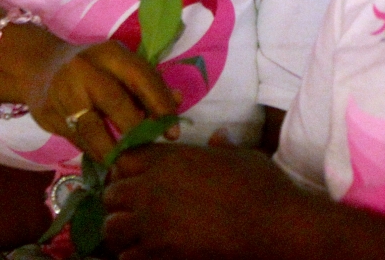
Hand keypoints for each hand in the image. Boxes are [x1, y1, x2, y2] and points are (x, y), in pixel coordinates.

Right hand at [27, 40, 179, 160]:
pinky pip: (76, 138)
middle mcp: (85, 68)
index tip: (172, 132)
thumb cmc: (92, 69)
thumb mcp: (119, 66)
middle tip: (149, 150)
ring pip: (92, 127)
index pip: (141, 78)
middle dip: (136, 130)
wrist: (38, 66)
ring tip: (127, 162)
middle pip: (115, 102)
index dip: (160, 105)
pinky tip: (106, 159)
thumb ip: (147, 84)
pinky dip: (94, 152)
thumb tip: (177, 100)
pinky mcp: (48, 112)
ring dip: (112, 149)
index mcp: (110, 53)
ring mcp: (63, 90)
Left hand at [103, 144, 307, 259]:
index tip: (138, 177)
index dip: (128, 169)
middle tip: (136, 208)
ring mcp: (154, 224)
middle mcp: (154, 189)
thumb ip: (220, 148)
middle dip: (120, 201)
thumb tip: (219, 137)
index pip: (124, 159)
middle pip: (111, 194)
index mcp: (171, 159)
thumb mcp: (240, 156)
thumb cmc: (261, 185)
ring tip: (139, 233)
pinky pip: (128, 257)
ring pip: (112, 228)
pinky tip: (151, 252)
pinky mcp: (160, 254)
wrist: (273, 224)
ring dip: (122, 230)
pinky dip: (134, 256)